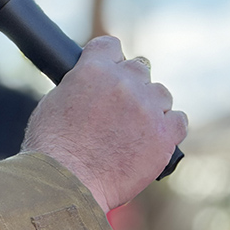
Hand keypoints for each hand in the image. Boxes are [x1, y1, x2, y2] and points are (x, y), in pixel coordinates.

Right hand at [21, 36, 187, 212]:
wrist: (65, 184)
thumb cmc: (51, 150)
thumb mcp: (54, 103)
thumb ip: (79, 86)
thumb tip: (90, 86)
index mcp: (93, 69)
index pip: (110, 45)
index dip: (109, 59)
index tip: (109, 72)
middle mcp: (123, 82)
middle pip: (139, 69)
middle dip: (130, 86)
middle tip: (119, 110)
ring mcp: (146, 108)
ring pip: (161, 94)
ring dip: (151, 107)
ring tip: (134, 130)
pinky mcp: (164, 135)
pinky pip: (179, 121)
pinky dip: (168, 129)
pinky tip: (153, 141)